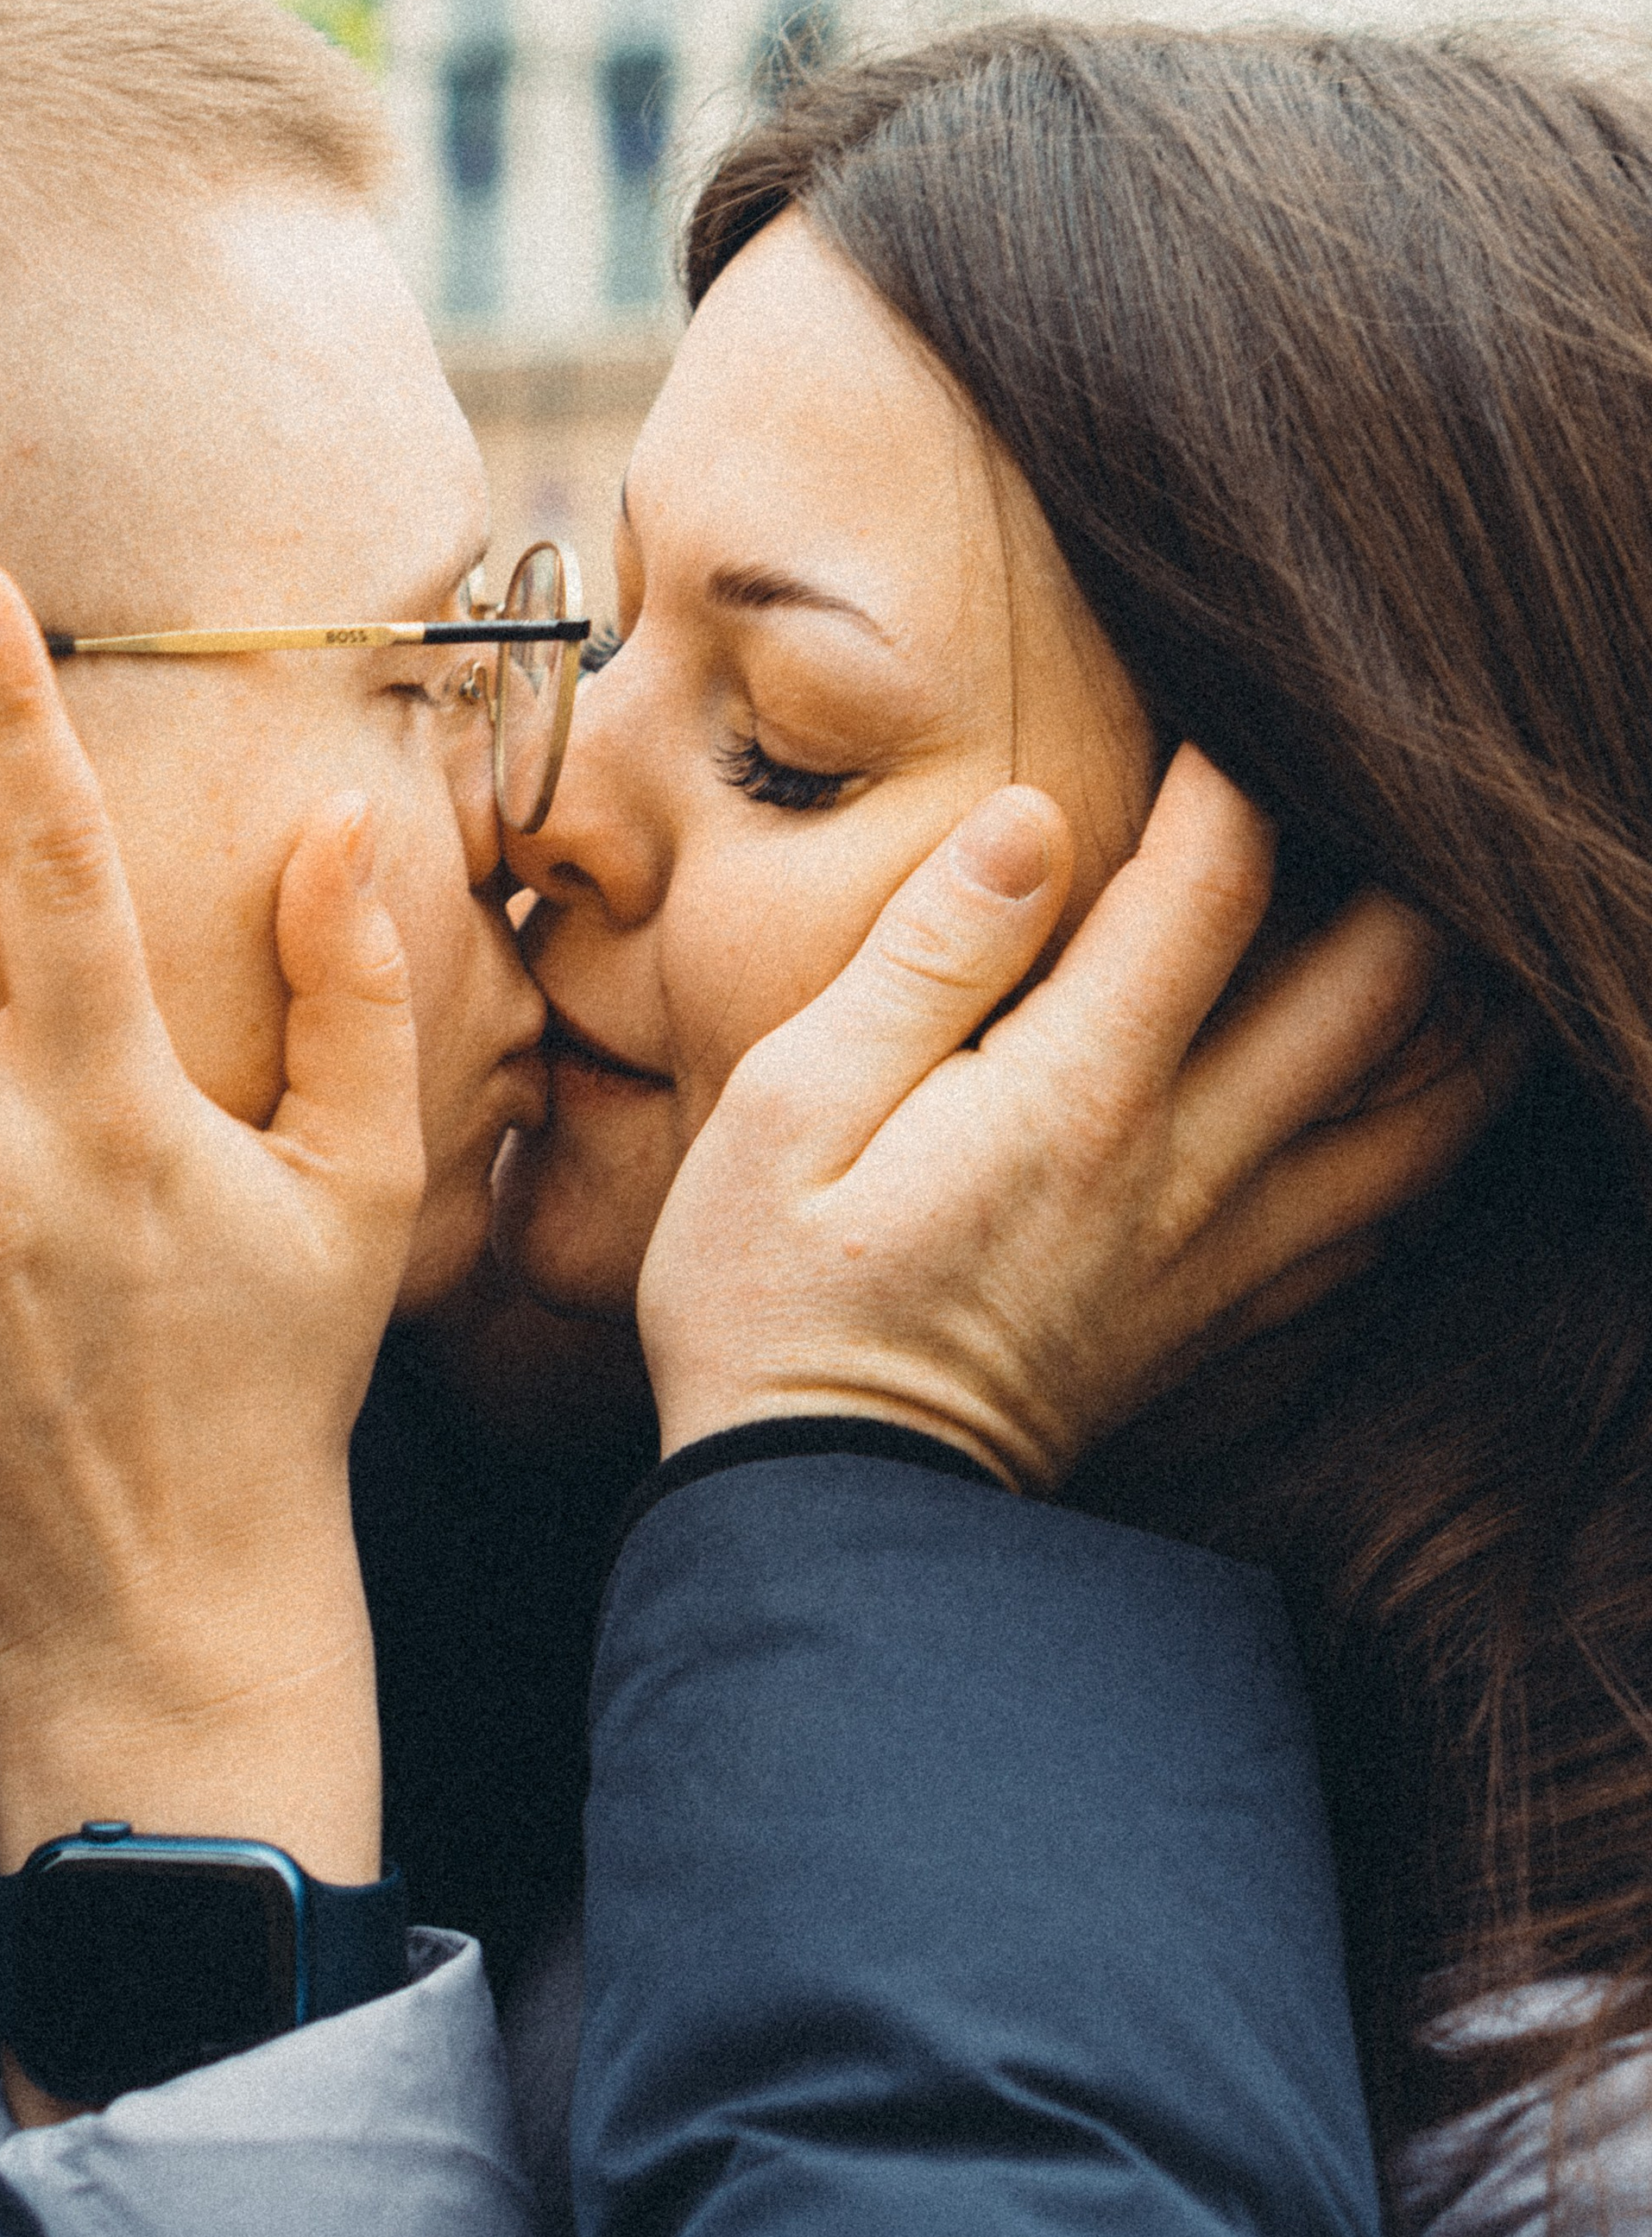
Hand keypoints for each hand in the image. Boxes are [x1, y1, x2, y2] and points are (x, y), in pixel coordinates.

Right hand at [638, 745, 1523, 1490]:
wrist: (825, 1523)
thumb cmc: (770, 1297)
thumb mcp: (788, 1105)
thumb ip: (924, 958)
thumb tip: (1034, 820)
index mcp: (1078, 1095)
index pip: (1218, 886)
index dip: (1235, 775)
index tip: (1215, 713)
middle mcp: (1188, 1170)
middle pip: (1380, 994)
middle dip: (1411, 870)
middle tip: (1391, 797)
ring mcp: (1225, 1259)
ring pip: (1423, 1118)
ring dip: (1465, 1011)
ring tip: (1464, 927)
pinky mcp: (1226, 1328)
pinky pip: (1382, 1224)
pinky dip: (1426, 1145)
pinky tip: (1409, 1100)